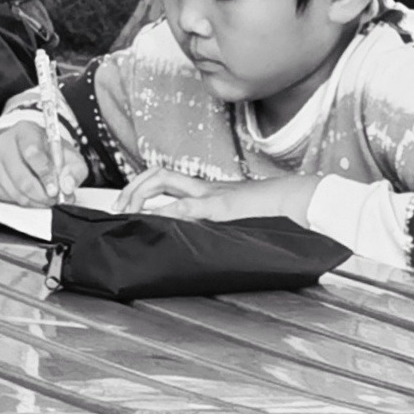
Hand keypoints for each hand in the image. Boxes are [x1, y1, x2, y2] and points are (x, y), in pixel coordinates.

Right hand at [0, 122, 88, 205]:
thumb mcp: (70, 156)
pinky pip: (8, 198)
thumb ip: (74, 170)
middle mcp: (4, 143)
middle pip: (21, 176)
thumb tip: (67, 186)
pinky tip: (35, 197)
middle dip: (41, 194)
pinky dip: (25, 202)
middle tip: (54, 199)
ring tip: (48, 200)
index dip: (45, 174)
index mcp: (25, 131)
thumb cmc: (51, 153)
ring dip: (35, 201)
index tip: (55, 190)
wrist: (33, 151)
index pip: (32, 153)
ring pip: (14, 191)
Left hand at [115, 170, 312, 224]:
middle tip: (119, 208)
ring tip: (128, 210)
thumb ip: (216, 224)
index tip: (126, 206)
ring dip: (140, 192)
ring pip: (165, 179)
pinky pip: (188, 204)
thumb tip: (193, 240)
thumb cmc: (269, 213)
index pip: (166, 178)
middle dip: (132, 187)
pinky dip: (167, 210)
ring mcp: (210, 194)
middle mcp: (204, 187)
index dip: (141, 186)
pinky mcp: (220, 206)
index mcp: (206, 190)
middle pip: (158, 173)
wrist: (294, 200)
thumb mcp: (235, 218)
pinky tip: (155, 218)